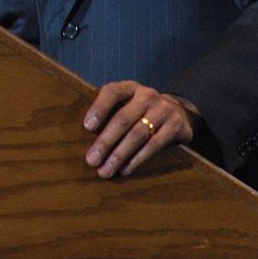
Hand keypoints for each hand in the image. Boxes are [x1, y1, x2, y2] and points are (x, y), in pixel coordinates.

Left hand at [82, 80, 198, 177]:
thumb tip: (79, 137)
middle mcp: (147, 95)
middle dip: (105, 141)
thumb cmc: (140, 112)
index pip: (112, 92)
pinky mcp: (175, 126)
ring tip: (105, 170)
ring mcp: (163, 110)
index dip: (99, 108)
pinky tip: (125, 169)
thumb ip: (109, 113)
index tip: (87, 127)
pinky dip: (137, 159)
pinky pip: (154, 144)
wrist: (179, 113)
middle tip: (91, 160)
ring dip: (119, 154)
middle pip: (123, 119)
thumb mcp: (127, 104)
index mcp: (130, 88)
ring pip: (138, 134)